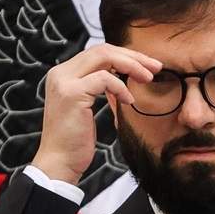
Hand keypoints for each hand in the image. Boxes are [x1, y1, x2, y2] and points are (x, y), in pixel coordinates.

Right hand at [30, 43, 161, 183]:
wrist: (58, 163)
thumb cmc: (74, 141)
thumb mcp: (85, 108)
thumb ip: (96, 87)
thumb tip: (120, 76)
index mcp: (63, 74)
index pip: (97, 53)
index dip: (124, 56)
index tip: (146, 66)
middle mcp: (60, 73)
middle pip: (102, 50)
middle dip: (133, 56)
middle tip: (156, 67)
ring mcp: (64, 82)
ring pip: (104, 57)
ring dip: (131, 66)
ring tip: (149, 78)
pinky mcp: (72, 93)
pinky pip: (104, 79)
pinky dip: (121, 88)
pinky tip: (129, 101)